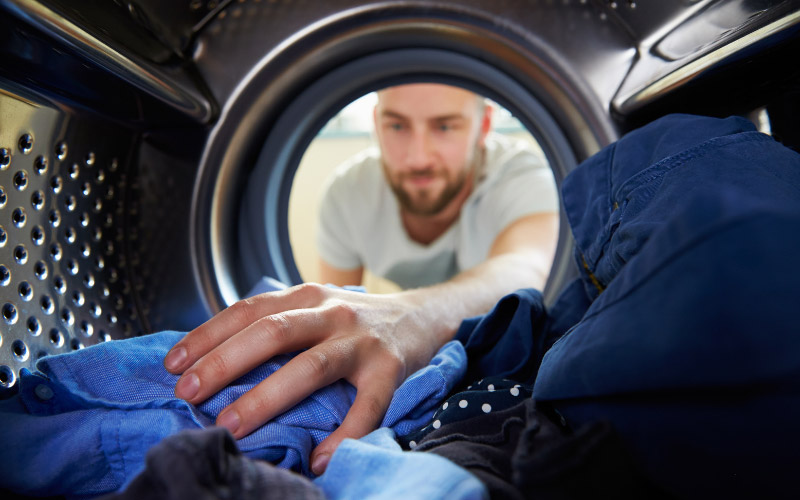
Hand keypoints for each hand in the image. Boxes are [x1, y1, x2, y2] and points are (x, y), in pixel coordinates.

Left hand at [163, 283, 446, 474]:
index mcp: (306, 296)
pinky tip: (320, 458)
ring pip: (311, 367)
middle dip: (225, 363)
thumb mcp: (313, 308)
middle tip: (189, 395)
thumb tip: (210, 360)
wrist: (422, 315)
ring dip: (268, 397)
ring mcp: (362, 340)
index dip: (207, 335)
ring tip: (233, 426)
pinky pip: (366, 407)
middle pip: (272, 333)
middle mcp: (332, 311)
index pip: (248, 310)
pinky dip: (343, 435)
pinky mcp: (390, 368)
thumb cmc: (354, 321)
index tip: (173, 365)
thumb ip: (275, 324)